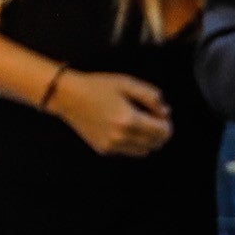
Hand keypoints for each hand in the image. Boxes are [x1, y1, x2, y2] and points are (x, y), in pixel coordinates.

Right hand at [49, 67, 173, 155]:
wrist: (67, 96)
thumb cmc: (97, 86)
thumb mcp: (127, 83)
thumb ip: (151, 96)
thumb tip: (166, 112)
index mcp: (129, 119)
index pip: (163, 131)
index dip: (166, 122)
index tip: (159, 113)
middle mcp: (121, 136)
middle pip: (156, 143)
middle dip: (159, 132)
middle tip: (151, 118)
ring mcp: (112, 145)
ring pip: (144, 150)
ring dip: (147, 139)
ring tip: (137, 123)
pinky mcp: (104, 149)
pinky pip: (129, 151)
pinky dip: (132, 142)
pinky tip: (122, 128)